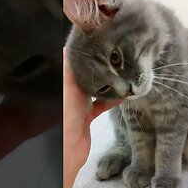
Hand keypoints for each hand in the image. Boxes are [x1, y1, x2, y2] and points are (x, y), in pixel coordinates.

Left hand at [62, 48, 120, 187]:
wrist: (69, 149)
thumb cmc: (66, 116)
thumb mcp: (67, 84)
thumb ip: (69, 65)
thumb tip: (72, 42)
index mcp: (64, 81)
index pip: (74, 59)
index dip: (85, 49)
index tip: (99, 39)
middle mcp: (70, 90)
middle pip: (86, 72)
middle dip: (99, 64)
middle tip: (115, 53)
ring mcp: (79, 103)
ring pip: (97, 86)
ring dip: (109, 81)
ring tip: (123, 72)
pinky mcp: (88, 116)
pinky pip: (102, 103)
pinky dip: (112, 99)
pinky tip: (123, 95)